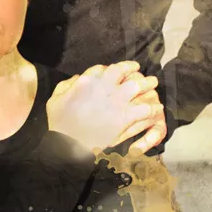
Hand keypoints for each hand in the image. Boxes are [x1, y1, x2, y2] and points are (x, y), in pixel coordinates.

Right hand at [46, 61, 163, 152]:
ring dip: (146, 84)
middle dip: (133, 70)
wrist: (68, 144)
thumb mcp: (56, 98)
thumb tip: (78, 78)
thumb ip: (67, 85)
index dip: (117, 67)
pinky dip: (150, 107)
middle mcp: (103, 88)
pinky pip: (142, 109)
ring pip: (136, 87)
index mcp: (87, 81)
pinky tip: (155, 107)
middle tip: (141, 71)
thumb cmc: (59, 123)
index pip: (105, 68)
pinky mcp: (123, 119)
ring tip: (153, 84)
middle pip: (123, 72)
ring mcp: (115, 102)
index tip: (123, 68)